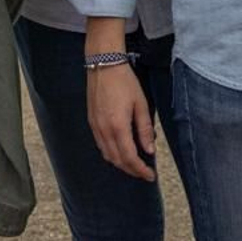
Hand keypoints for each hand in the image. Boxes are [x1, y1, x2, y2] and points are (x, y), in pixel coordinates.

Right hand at [87, 63, 156, 180]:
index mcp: (118, 126)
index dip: (140, 170)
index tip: (150, 175)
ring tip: (134, 164)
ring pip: (107, 154)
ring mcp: (95, 126)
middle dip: (132, 170)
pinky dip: (111, 153)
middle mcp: (104, 130)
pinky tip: (120, 151)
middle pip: (117, 160)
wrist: (103, 65)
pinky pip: (100, 145)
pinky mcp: (91, 121)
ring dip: (121, 163)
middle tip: (144, 172)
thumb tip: (149, 150)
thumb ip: (145, 129)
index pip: (129, 158)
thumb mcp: (141, 104)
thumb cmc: (125, 82)